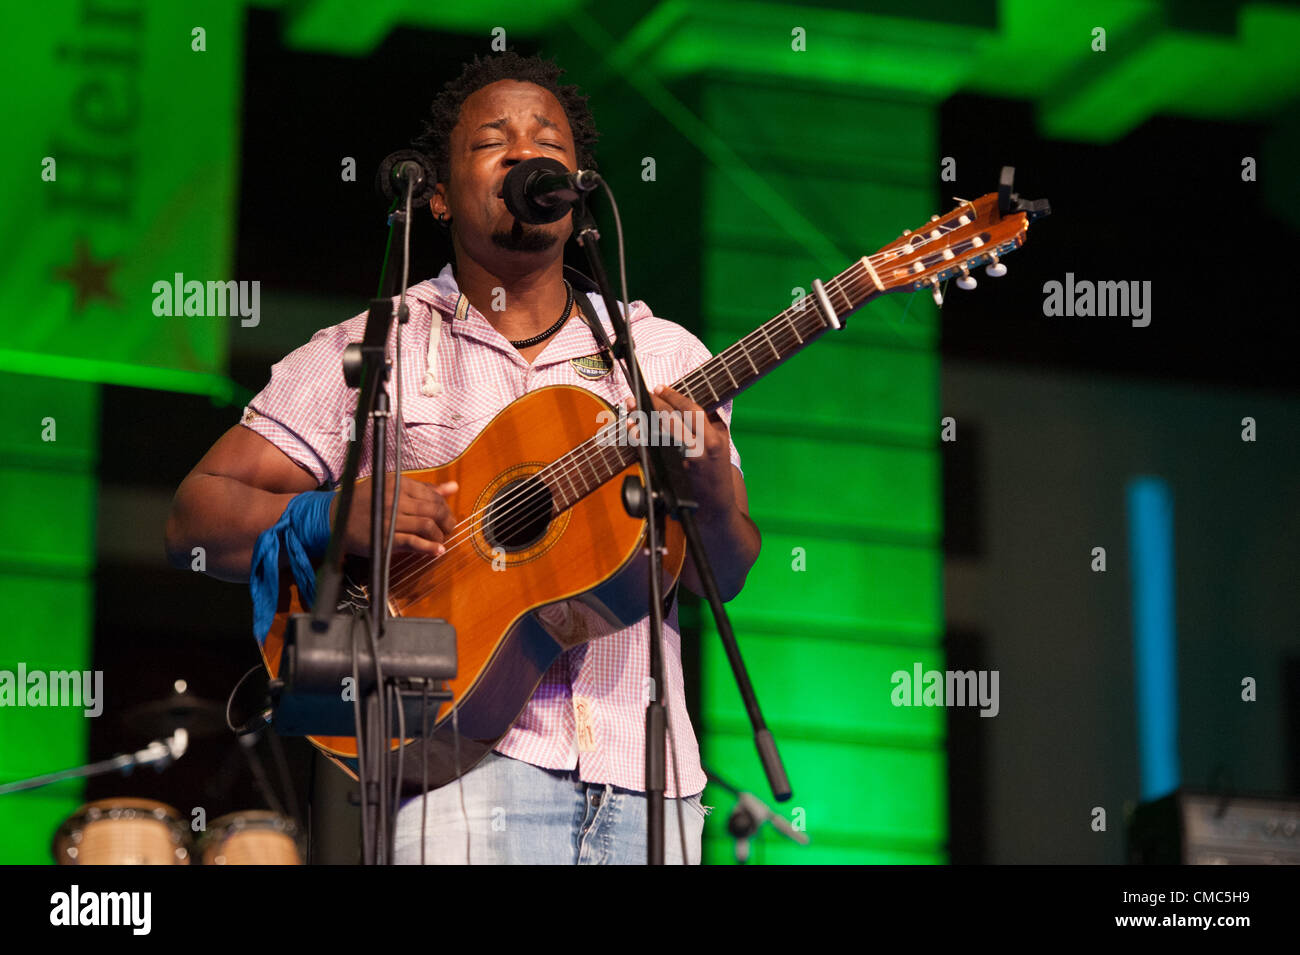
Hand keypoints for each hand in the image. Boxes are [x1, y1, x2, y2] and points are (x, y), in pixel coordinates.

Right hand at [330, 473, 457, 556]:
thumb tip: (454, 487)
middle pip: (434, 510)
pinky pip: (413, 542)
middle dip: (447, 522)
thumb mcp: (393, 487)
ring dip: (439, 536)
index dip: (445, 507)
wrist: (336, 517)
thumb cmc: (367, 501)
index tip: (446, 516)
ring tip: (441, 540)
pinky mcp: (385, 537)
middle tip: (448, 529)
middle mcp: (395, 499)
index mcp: (398, 483)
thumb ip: (424, 488)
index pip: (433, 495)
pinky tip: (437, 551)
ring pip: (426, 526)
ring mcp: (389, 518)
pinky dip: (429, 548)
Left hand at [623, 386, 735, 522]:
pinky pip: (651, 453)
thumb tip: (690, 402)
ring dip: (642, 418)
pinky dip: (640, 438)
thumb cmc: (717, 473)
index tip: (660, 387)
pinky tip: (632, 428)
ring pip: (658, 434)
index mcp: (713, 440)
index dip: (674, 396)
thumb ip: (712, 422)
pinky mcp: (669, 475)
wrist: (714, 507)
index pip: (691, 410)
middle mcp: (697, 450)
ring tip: (630, 406)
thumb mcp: (724, 444)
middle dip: (653, 403)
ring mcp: (681, 463)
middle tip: (640, 393)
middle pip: (671, 419)